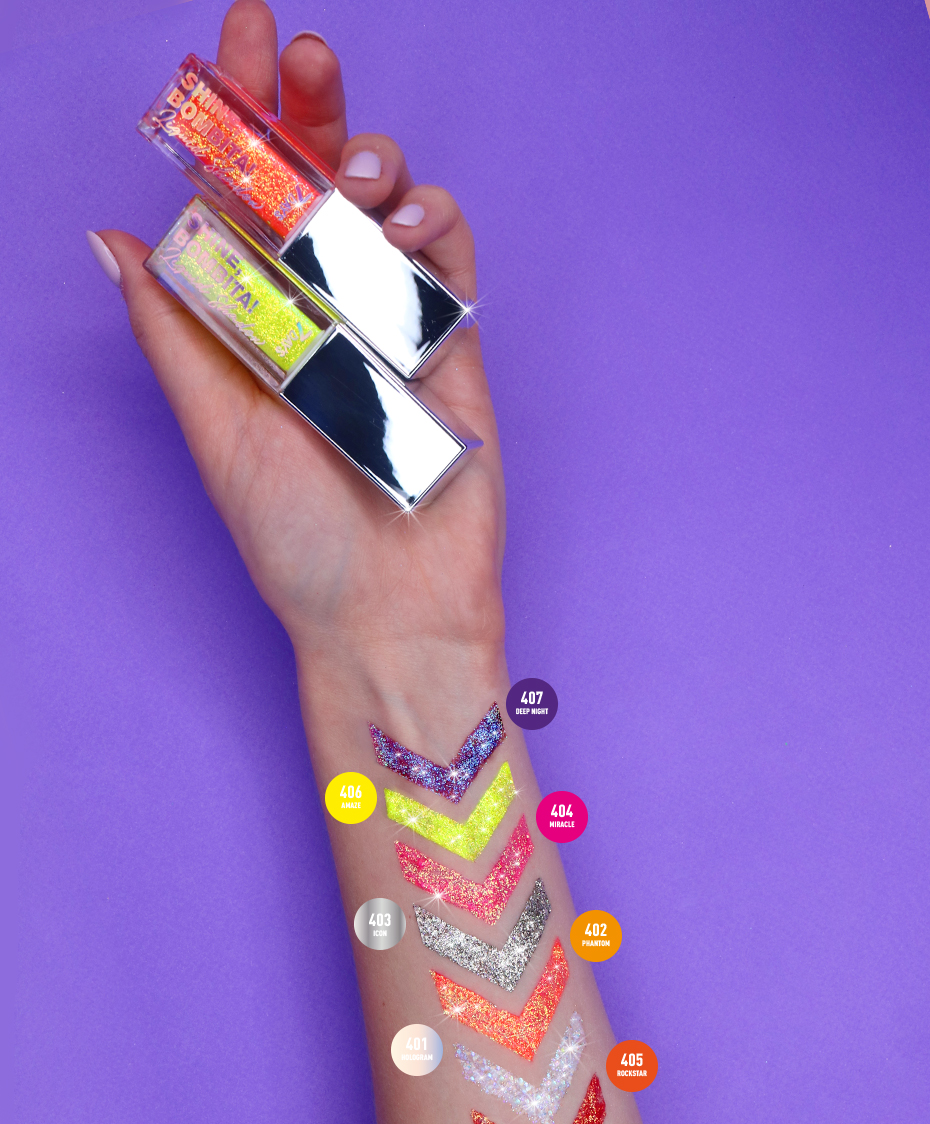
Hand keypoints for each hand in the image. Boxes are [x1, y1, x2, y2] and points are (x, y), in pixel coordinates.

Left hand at [96, 0, 504, 674]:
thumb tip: (112, 242)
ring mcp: (388, 323)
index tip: (234, 39)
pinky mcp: (451, 343)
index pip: (240, 198)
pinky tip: (413, 230)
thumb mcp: (215, 432)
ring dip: (375, 166)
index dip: (236, 116)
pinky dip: (438, 224)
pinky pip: (450, 259)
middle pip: (316, 183)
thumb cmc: (298, 540)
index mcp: (252, 321)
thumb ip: (176, 332)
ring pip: (388, 205)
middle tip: (305, 52)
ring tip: (360, 182)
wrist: (394, 610)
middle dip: (311, 107)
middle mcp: (318, 311)